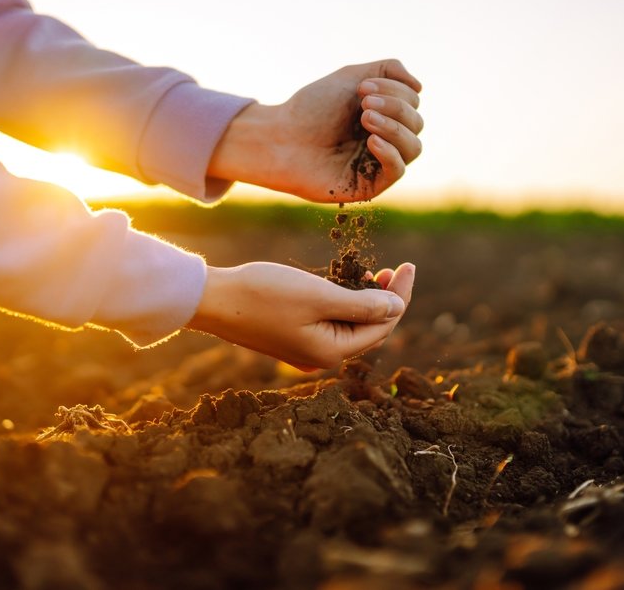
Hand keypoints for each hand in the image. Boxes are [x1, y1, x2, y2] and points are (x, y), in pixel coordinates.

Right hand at [186, 262, 414, 370]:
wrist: (214, 301)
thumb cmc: (264, 294)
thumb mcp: (320, 295)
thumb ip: (362, 304)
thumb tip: (398, 308)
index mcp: (332, 352)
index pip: (383, 326)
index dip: (401, 296)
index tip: (409, 265)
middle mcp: (321, 357)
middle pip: (369, 329)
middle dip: (387, 300)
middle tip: (396, 269)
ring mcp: (305, 350)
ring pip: (349, 325)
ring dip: (365, 300)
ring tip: (374, 273)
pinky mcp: (291, 337)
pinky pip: (329, 323)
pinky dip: (343, 304)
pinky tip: (344, 285)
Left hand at [209, 59, 422, 202]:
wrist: (281, 138)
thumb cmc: (311, 108)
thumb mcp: (350, 77)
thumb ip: (387, 70)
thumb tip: (420, 86)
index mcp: (383, 113)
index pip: (413, 102)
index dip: (395, 91)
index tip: (362, 87)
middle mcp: (386, 138)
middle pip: (417, 123)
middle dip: (395, 107)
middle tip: (363, 103)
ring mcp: (379, 163)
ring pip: (413, 147)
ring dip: (395, 128)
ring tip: (365, 118)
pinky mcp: (369, 185)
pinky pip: (397, 171)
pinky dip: (391, 153)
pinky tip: (372, 140)